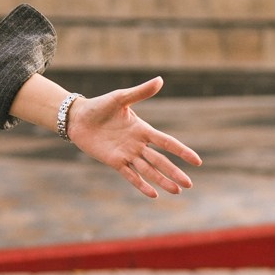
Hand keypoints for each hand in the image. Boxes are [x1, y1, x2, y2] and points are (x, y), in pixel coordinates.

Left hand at [67, 79, 199, 200]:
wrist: (78, 118)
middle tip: (189, 185)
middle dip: (174, 172)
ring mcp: (127, 154)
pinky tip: (153, 194)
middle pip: (161, 160)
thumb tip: (160, 80)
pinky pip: (130, 175)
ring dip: (162, 181)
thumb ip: (140, 92)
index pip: (167, 142)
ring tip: (177, 191)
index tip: (197, 162)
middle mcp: (138, 144)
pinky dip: (141, 184)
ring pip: (148, 170)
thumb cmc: (99, 106)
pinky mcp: (114, 162)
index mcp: (143, 129)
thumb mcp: (121, 98)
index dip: (182, 152)